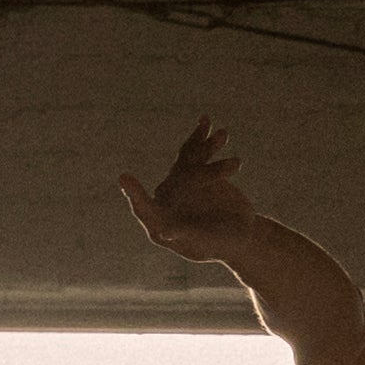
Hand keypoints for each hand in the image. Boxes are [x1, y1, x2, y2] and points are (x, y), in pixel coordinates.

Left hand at [120, 117, 260, 267]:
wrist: (240, 233)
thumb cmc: (223, 244)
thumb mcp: (208, 240)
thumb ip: (186, 233)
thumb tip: (164, 231)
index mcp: (160, 225)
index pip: (145, 210)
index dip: (136, 195)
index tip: (124, 178)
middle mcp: (164, 203)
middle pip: (176, 180)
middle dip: (208, 172)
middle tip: (235, 166)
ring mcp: (178, 186)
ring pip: (184, 162)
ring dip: (204, 147)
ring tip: (223, 135)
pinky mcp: (191, 172)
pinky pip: (193, 152)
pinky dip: (200, 138)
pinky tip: (205, 120)